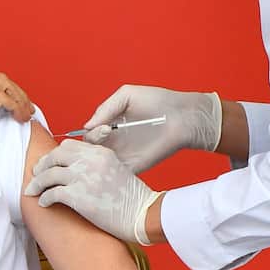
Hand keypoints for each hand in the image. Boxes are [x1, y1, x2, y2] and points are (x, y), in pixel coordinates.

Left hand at [24, 140, 157, 243]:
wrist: (141, 214)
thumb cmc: (131, 197)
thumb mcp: (116, 168)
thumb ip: (96, 163)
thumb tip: (74, 169)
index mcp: (100, 152)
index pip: (68, 145)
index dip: (55, 154)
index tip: (49, 163)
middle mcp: (90, 161)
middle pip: (55, 156)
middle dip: (42, 165)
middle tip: (35, 174)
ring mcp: (82, 178)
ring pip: (48, 174)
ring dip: (37, 183)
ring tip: (32, 190)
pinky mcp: (77, 197)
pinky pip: (51, 194)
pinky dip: (44, 198)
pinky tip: (43, 203)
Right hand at [82, 85, 222, 172]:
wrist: (182, 116)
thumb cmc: (158, 101)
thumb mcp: (127, 96)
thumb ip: (105, 108)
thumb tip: (86, 126)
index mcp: (110, 125)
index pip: (89, 134)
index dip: (90, 132)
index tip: (102, 127)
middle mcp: (114, 142)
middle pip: (90, 150)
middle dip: (92, 143)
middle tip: (106, 134)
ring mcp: (123, 156)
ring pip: (99, 163)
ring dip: (98, 157)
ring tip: (110, 145)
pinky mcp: (133, 166)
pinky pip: (115, 173)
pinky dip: (109, 170)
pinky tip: (116, 159)